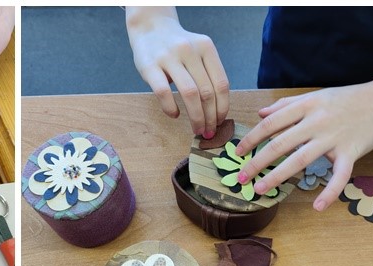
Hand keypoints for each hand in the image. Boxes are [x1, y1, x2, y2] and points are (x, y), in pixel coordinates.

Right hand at [126, 6, 228, 137]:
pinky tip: (175, 114)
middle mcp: (189, 50)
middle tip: (209, 131)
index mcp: (206, 48)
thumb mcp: (198, 52)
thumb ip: (208, 73)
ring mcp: (169, 57)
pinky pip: (164, 92)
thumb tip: (218, 110)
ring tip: (197, 129)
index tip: (220, 122)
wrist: (150, 27)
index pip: (221, 83)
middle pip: (207, 92)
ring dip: (196, 117)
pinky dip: (171, 108)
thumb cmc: (178, 47)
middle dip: (210, 117)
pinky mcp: (149, 65)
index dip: (223, 107)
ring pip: (189, 94)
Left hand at [234, 70, 372, 211]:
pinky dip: (329, 193)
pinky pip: (338, 176)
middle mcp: (316, 122)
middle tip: (241, 176)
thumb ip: (287, 106)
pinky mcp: (350, 153)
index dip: (252, 138)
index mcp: (306, 106)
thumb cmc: (348, 99)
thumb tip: (261, 114)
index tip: (239, 152)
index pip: (271, 123)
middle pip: (280, 144)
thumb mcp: (315, 96)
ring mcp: (333, 138)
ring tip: (261, 188)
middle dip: (257, 162)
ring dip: (277, 176)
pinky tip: (317, 207)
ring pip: (300, 160)